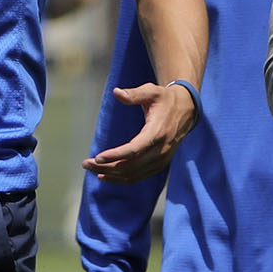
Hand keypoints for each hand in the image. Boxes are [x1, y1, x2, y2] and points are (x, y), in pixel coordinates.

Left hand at [83, 80, 198, 183]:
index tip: (97, 157)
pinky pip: (139, 176)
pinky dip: (122, 179)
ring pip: (133, 174)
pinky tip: (106, 176)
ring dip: (111, 174)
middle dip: (106, 167)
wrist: (186, 110)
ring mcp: (161, 160)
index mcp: (157, 133)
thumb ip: (134, 94)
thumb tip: (116, 92)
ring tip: (91, 169)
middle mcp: (160, 150)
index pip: (133, 150)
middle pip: (130, 165)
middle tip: (86, 164)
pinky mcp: (160, 165)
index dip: (115, 155)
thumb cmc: (165, 99)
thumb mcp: (151, 91)